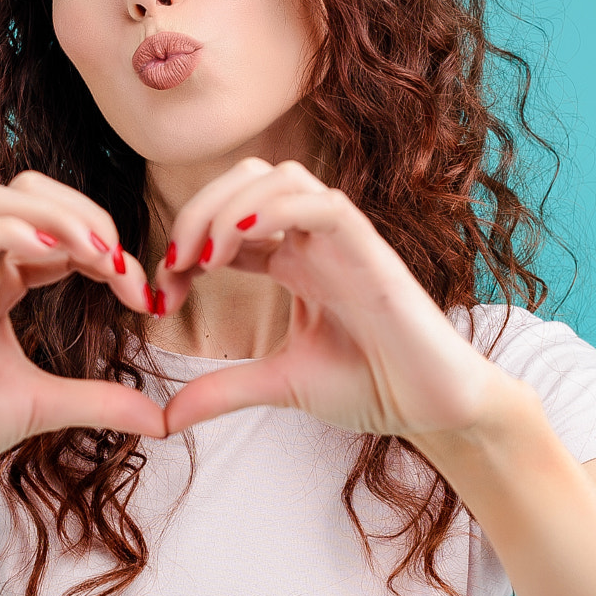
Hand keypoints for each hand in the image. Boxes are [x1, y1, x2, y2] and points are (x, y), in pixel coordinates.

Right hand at [0, 172, 166, 477]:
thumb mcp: (47, 406)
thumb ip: (101, 402)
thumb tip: (162, 420)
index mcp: (3, 281)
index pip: (63, 231)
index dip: (107, 250)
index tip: (142, 297)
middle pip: (36, 192)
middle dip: (89, 216)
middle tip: (121, 267)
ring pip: (7, 197)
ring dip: (62, 216)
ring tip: (98, 258)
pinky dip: (19, 230)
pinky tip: (55, 258)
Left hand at [155, 159, 538, 440]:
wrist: (432, 409)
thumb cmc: (372, 386)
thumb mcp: (278, 385)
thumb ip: (222, 391)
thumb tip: (164, 419)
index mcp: (294, 260)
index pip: (228, 220)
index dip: (187, 243)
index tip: (163, 292)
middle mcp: (315, 239)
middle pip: (246, 179)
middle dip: (199, 210)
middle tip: (174, 266)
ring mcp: (344, 240)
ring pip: (282, 176)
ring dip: (230, 206)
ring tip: (204, 258)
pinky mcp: (373, 251)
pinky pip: (325, 204)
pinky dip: (276, 209)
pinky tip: (238, 244)